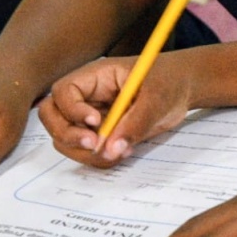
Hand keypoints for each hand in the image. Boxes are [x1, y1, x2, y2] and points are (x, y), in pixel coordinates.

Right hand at [37, 55, 193, 164]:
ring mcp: (91, 117)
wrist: (183, 88)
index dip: (72, 109)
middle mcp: (87, 97)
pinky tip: (124, 152)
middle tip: (94, 144)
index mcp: (95, 77)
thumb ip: (136, 122)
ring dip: (84, 152)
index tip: (96, 122)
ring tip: (118, 151)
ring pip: (66, 139)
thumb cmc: (170, 81)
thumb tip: (112, 150)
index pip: (63, 92)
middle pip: (52, 117)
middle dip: (67, 135)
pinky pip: (87, 152)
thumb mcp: (158, 97)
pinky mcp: (102, 135)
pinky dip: (99, 159)